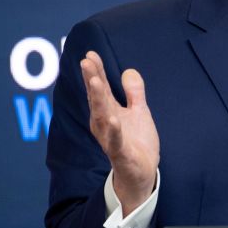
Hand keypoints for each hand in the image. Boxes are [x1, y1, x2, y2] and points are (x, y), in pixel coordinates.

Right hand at [81, 51, 159, 216]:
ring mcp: (111, 138)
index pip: (101, 88)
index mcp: (109, 112)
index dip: (96, 71)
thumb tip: (129, 70)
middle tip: (86, 61)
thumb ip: (134, 93)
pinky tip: (114, 118)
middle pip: (98, 98)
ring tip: (95, 81)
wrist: (142, 173)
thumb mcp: (139, 112)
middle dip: (92, 79)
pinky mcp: (121, 153)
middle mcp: (105, 124)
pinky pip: (116, 141)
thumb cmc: (136, 142)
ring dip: (98, 99)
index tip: (90, 54)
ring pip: (103, 116)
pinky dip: (114, 130)